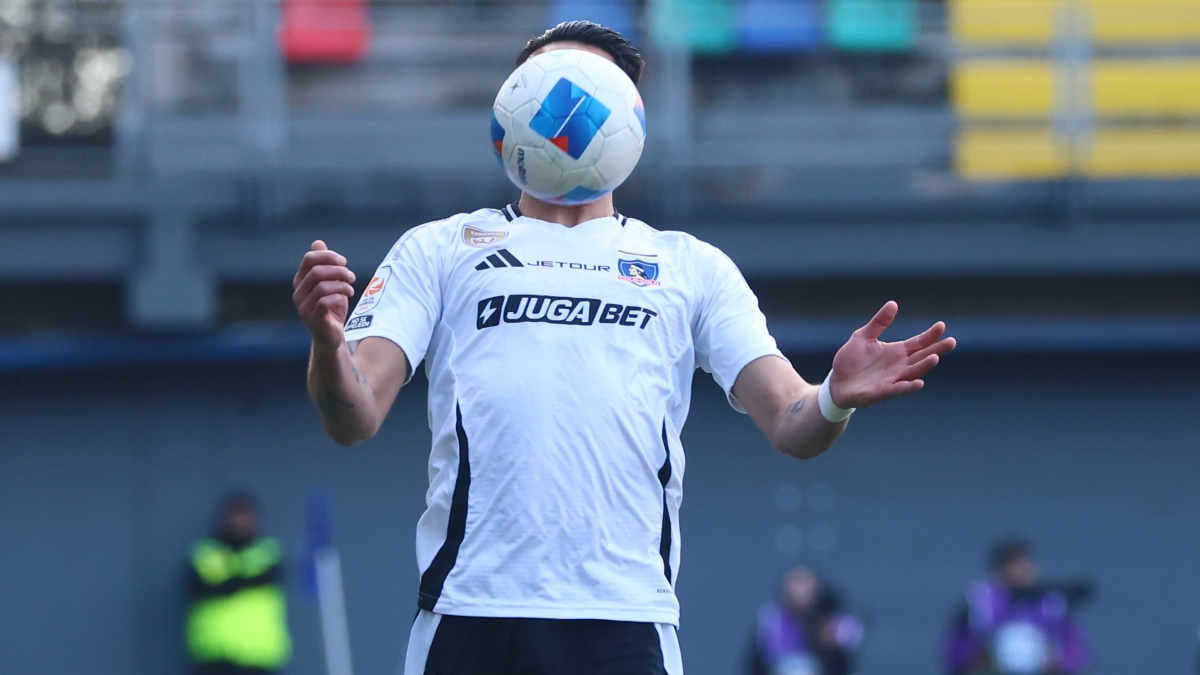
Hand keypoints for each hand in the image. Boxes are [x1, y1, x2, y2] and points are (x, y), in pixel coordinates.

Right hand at [293, 240, 355, 350]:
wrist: (332, 335)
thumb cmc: (331, 307)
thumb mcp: (331, 283)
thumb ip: (325, 264)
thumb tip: (318, 243)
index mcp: (301, 280)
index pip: (309, 259)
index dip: (328, 256)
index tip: (343, 262)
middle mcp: (299, 293)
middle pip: (317, 272)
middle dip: (338, 271)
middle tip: (351, 277)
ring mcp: (304, 307)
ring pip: (322, 287)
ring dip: (341, 285)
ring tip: (350, 289)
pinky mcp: (313, 320)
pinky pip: (324, 302)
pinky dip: (337, 298)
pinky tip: (344, 298)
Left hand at [829, 301, 955, 408]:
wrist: (837, 383)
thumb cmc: (851, 361)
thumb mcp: (863, 336)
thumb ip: (878, 323)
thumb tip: (893, 303)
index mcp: (896, 352)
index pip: (918, 343)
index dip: (930, 335)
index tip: (941, 326)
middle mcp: (899, 366)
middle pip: (922, 357)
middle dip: (937, 350)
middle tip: (951, 342)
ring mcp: (893, 380)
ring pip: (913, 373)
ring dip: (924, 366)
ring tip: (935, 357)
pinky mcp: (882, 392)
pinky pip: (898, 389)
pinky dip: (908, 386)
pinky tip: (919, 383)